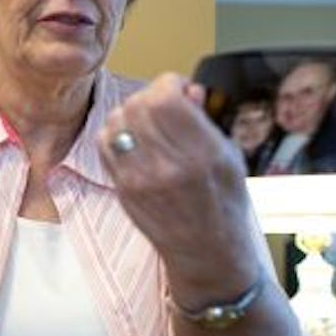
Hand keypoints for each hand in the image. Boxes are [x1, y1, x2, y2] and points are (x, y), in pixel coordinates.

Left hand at [98, 73, 257, 295]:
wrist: (205, 251)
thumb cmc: (224, 205)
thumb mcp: (231, 158)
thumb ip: (207, 121)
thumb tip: (189, 90)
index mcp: (203, 154)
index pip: (167, 99)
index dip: (169, 84)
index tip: (178, 88)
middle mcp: (168, 166)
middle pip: (138, 106)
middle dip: (150, 95)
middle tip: (163, 104)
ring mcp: (140, 178)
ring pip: (117, 121)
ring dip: (131, 112)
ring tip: (148, 122)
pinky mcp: (122, 188)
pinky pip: (105, 144)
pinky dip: (116, 133)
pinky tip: (133, 139)